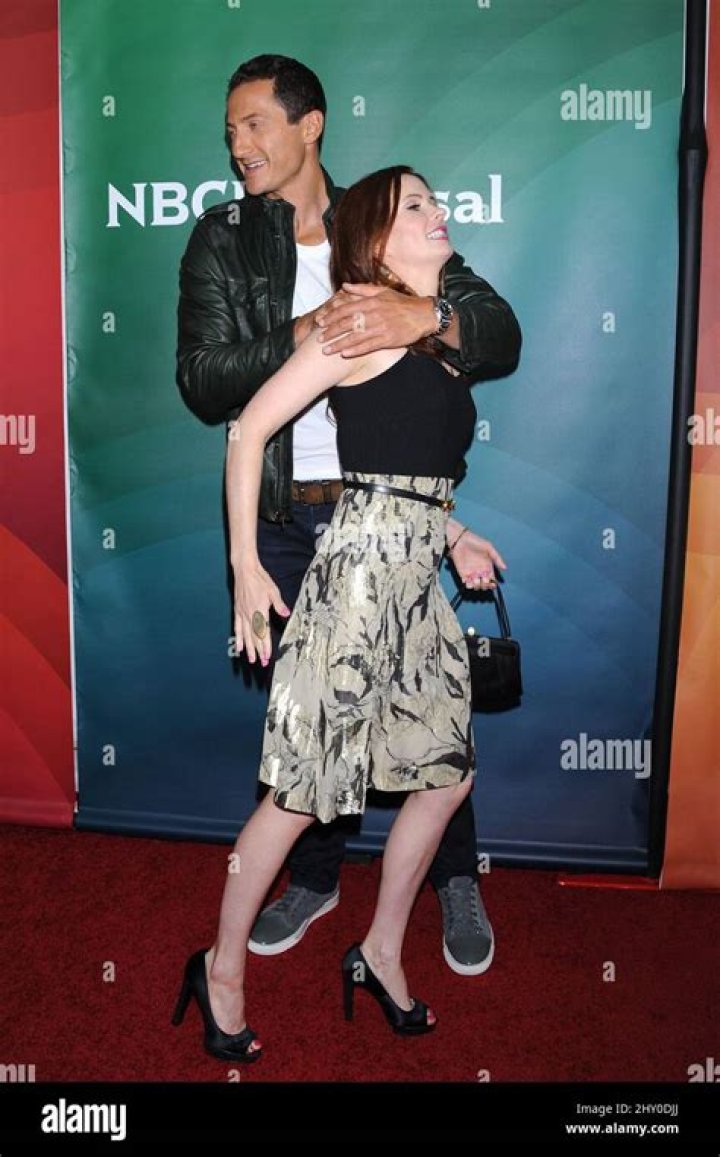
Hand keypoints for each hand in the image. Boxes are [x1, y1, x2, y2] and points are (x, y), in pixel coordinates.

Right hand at [233, 562, 289, 664]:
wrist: (245, 571)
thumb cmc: (260, 579)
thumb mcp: (273, 591)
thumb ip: (279, 604)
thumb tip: (287, 614)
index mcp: (260, 610)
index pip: (263, 632)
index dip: (266, 646)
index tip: (268, 656)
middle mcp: (250, 614)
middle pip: (254, 637)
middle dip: (259, 651)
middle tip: (262, 662)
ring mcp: (242, 614)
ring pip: (245, 635)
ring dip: (249, 648)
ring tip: (251, 659)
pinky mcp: (237, 611)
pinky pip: (237, 628)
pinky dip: (238, 638)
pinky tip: (239, 647)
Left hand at [315, 283, 436, 356]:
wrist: (423, 315)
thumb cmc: (401, 303)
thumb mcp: (382, 291)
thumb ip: (362, 289)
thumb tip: (344, 285)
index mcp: (371, 301)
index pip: (346, 308)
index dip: (331, 316)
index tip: (320, 322)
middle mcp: (374, 314)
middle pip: (347, 323)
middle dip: (331, 331)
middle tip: (319, 339)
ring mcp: (380, 328)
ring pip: (355, 337)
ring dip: (339, 344)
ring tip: (326, 350)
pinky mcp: (388, 340)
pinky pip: (368, 346)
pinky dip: (356, 350)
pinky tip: (345, 354)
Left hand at [448, 528, 506, 590]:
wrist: (460, 540)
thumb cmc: (476, 542)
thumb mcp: (489, 548)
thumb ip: (497, 558)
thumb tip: (505, 568)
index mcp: (488, 567)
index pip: (492, 580)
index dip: (493, 584)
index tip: (492, 583)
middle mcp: (480, 572)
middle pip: (484, 585)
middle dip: (485, 586)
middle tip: (484, 581)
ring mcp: (471, 573)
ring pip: (476, 586)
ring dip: (477, 586)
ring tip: (476, 581)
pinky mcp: (463, 574)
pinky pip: (466, 584)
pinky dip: (468, 585)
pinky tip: (469, 581)